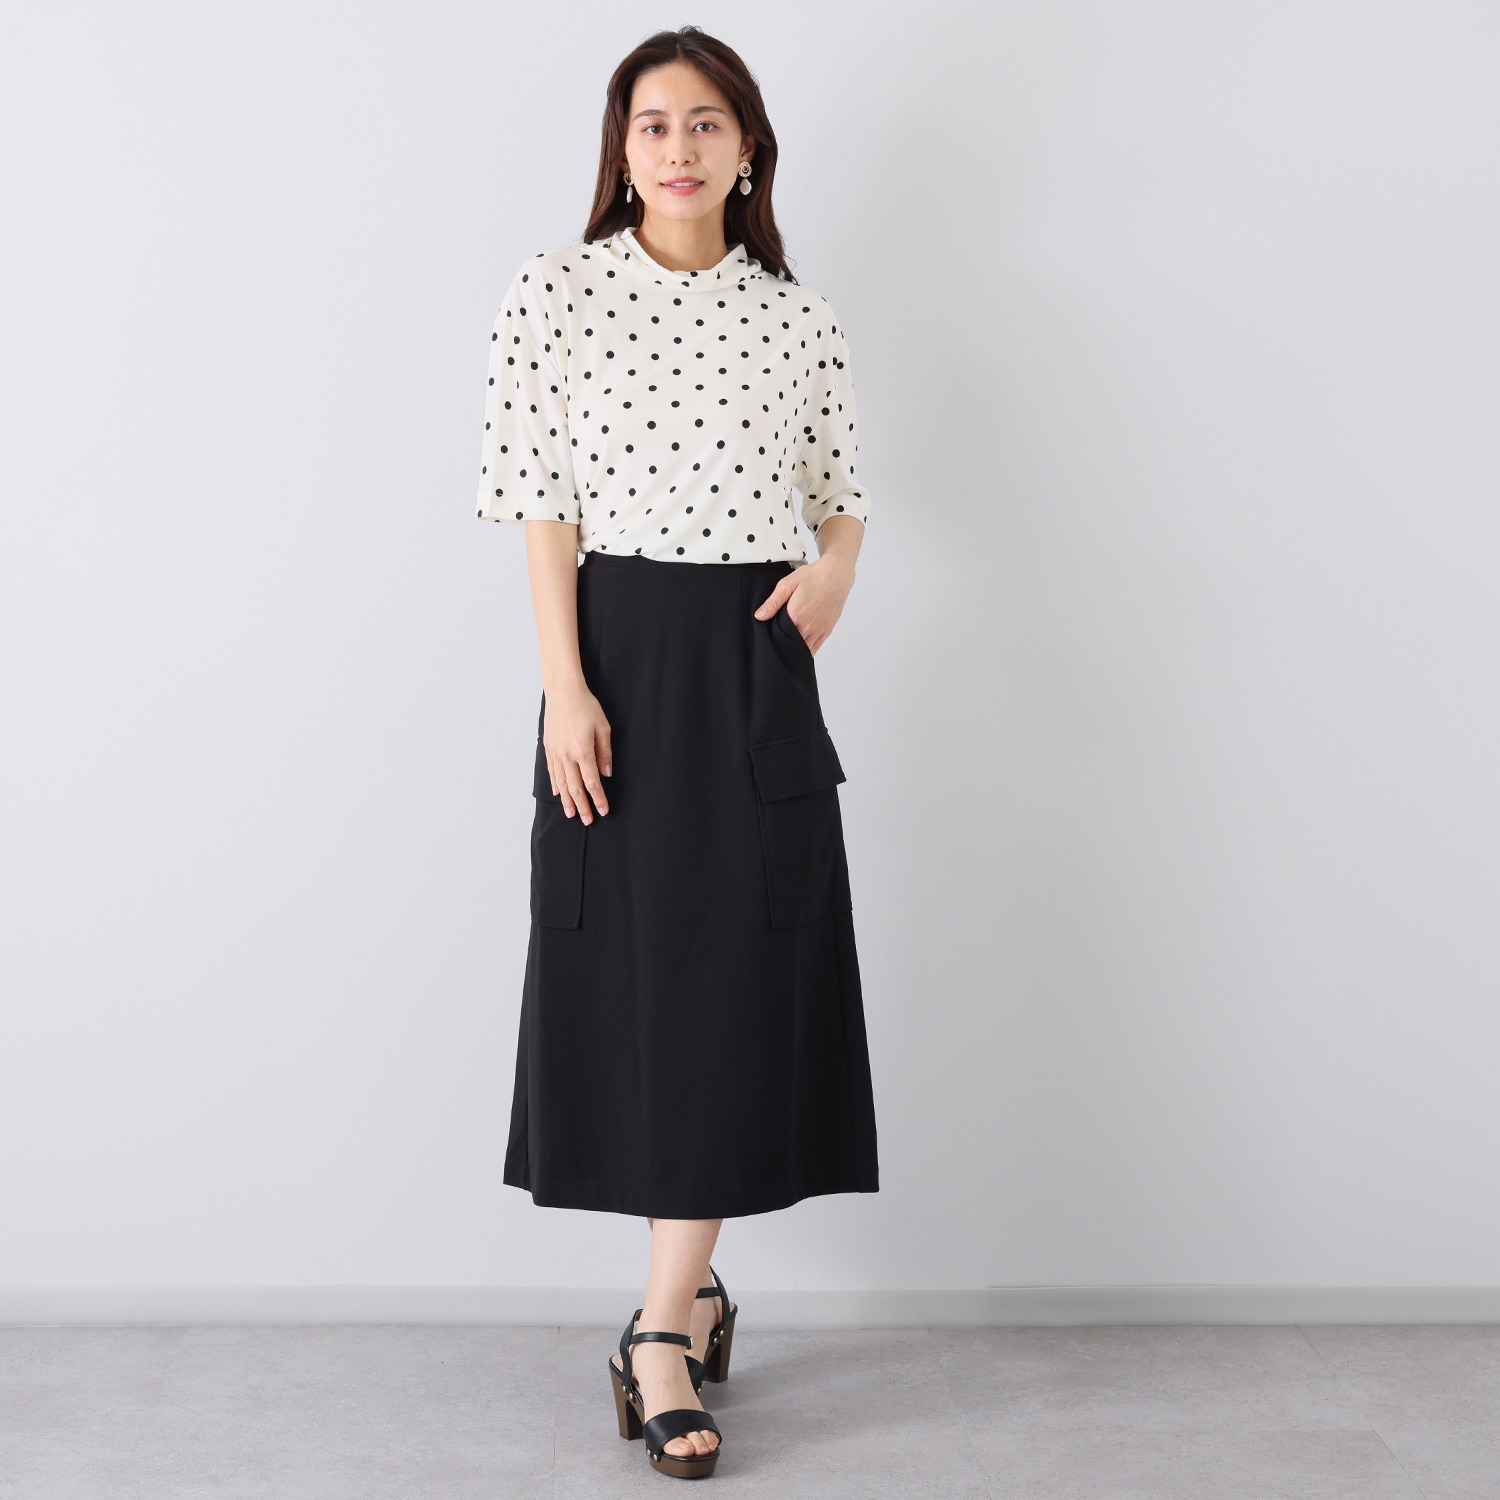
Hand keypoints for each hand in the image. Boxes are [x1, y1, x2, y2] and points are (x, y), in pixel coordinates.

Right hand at [542, 682, 611, 822]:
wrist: (563, 692)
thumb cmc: (586, 706)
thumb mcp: (603, 728)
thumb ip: (605, 752)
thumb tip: (606, 773)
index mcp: (583, 751)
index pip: (592, 782)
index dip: (598, 798)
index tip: (603, 811)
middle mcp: (567, 756)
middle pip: (575, 788)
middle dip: (583, 806)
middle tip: (587, 820)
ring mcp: (556, 753)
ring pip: (562, 783)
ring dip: (567, 800)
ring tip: (572, 814)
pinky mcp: (549, 748)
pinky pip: (552, 771)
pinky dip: (555, 784)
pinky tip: (558, 793)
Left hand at [752, 554, 855, 654]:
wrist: (837, 574)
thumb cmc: (813, 576)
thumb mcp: (788, 584)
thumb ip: (773, 602)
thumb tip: (759, 616)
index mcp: (796, 616)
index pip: (779, 636)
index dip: (773, 637)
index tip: (769, 636)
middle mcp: (808, 626)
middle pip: (791, 644)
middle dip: (783, 644)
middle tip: (776, 642)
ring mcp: (819, 629)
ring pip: (803, 648)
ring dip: (795, 649)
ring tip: (787, 646)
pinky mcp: (827, 629)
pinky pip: (816, 647)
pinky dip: (808, 651)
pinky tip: (801, 650)